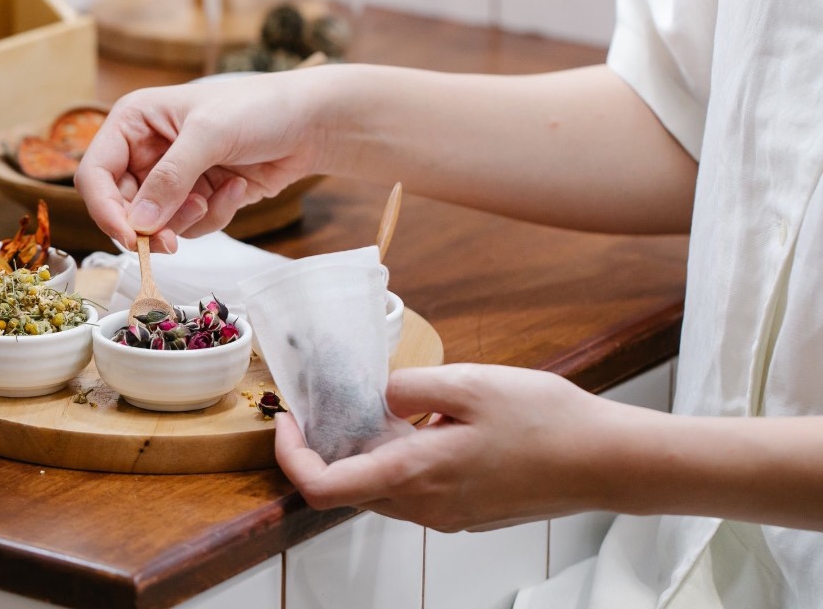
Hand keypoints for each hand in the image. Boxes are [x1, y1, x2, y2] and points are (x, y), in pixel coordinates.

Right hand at [74, 73, 324, 252]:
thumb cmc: (259, 108)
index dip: (105, 209)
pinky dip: (214, 215)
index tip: (129, 237)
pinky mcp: (198, 197)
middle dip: (150, 224)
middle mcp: (145, 150)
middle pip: (122, 207)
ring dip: (187, 219)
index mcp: (132, 121)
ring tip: (215, 195)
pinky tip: (237, 188)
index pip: (95, 174)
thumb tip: (139, 223)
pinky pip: (189, 226)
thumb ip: (170, 178)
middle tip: (171, 241)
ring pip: (156, 223)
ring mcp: (172, 176)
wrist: (311, 123)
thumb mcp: (210, 134)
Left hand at [275, 364, 625, 531]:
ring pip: (382, 489)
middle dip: (327, 449)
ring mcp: (447, 515)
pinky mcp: (468, 512)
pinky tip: (425, 425)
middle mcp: (425, 506)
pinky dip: (401, 461)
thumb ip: (410, 386)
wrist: (609, 462)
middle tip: (330, 403)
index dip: (290, 456)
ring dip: (367, 454)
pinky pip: (415, 491)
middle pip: (348, 488)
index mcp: (414, 475)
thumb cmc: (548, 422)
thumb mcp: (470, 383)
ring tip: (381, 407)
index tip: (288, 420)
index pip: (323, 487)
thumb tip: (380, 396)